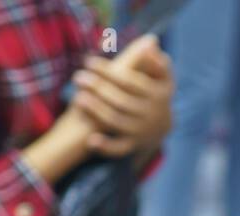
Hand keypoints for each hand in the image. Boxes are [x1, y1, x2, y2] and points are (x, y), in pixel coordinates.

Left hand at [70, 35, 173, 158]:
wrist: (161, 126)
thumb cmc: (154, 92)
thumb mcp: (160, 76)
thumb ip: (154, 59)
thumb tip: (150, 43)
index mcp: (157, 94)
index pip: (129, 81)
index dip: (107, 72)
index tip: (88, 62)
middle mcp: (151, 114)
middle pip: (121, 101)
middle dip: (98, 88)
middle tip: (78, 77)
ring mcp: (142, 131)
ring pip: (116, 121)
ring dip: (96, 110)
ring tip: (78, 98)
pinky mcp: (134, 145)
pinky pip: (119, 148)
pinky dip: (106, 146)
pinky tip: (91, 141)